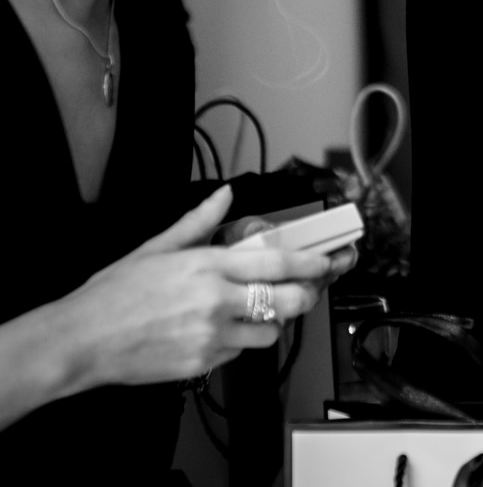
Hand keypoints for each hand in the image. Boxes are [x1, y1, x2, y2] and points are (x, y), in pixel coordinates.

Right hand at [57, 185, 339, 390]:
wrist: (79, 341)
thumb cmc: (112, 294)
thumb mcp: (156, 248)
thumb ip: (197, 222)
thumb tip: (223, 196)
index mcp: (207, 266)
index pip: (278, 263)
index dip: (311, 264)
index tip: (326, 262)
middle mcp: (216, 301)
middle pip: (288, 301)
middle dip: (305, 295)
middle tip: (305, 290)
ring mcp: (211, 335)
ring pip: (269, 332)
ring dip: (271, 321)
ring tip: (255, 310)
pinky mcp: (202, 363)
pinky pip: (239, 352)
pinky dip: (239, 341)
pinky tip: (221, 330)